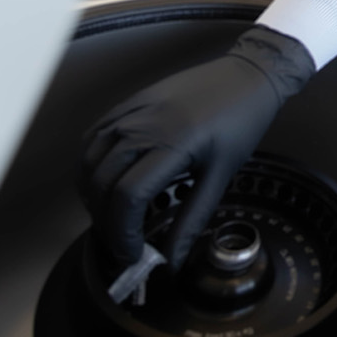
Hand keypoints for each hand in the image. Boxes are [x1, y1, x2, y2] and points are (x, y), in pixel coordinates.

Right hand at [79, 26, 312, 269]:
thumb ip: (192, 219)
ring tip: (111, 219)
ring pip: (90, 162)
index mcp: (171, 145)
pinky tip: (103, 183)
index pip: (127, 198)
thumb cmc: (240, 124)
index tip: (133, 255)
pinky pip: (93, 138)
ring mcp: (131, 111)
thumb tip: (172, 262)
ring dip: (92, 197)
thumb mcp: (221, 176)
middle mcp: (142, 126)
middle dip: (105, 222)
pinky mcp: (127, 102)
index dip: (122, 234)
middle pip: (102, 184)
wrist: (246, 75)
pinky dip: (90, 166)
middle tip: (121, 243)